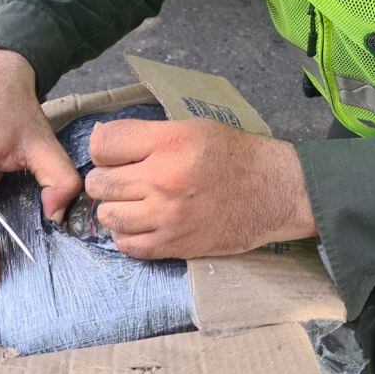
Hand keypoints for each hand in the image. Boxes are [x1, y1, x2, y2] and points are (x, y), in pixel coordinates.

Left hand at [84, 118, 316, 259]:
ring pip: (108, 216)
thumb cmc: (234, 155)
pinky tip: (142, 225)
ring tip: (134, 203)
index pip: (103, 144)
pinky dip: (128, 236)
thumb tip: (100, 142)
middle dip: (107, 180)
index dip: (104, 149)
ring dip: (116, 209)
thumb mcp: (193, 127)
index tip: (116, 155)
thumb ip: (148, 134)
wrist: (275, 192)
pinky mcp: (175, 245)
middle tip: (125, 181)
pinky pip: (128, 246)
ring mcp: (168, 216)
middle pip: (100, 182)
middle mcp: (164, 179)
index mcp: (170, 142)